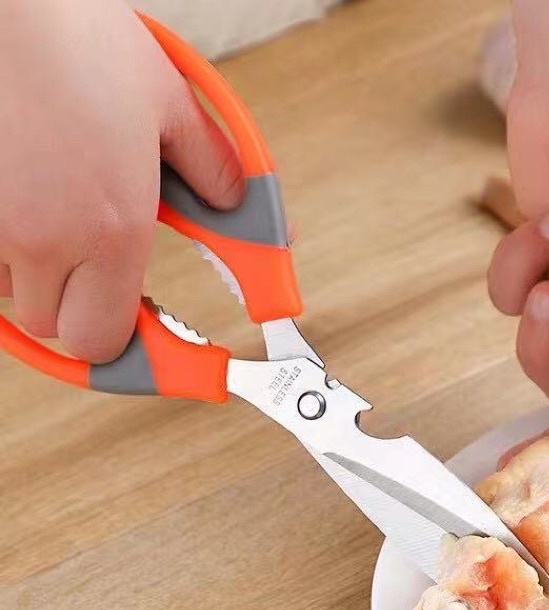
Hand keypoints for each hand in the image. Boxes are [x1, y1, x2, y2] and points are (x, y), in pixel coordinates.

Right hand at [0, 0, 243, 361]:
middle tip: (106, 274)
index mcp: (112, 227)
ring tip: (64, 217)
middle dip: (84, 312)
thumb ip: (214, 169)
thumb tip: (240, 209)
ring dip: (42, 276)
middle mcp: (44, 237)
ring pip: (14, 295)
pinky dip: (6, 246)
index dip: (128, 348)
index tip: (148, 343)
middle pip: (59, 331)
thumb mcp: (170, 104)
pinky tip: (26, 199)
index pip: (106, 342)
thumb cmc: (79, 37)